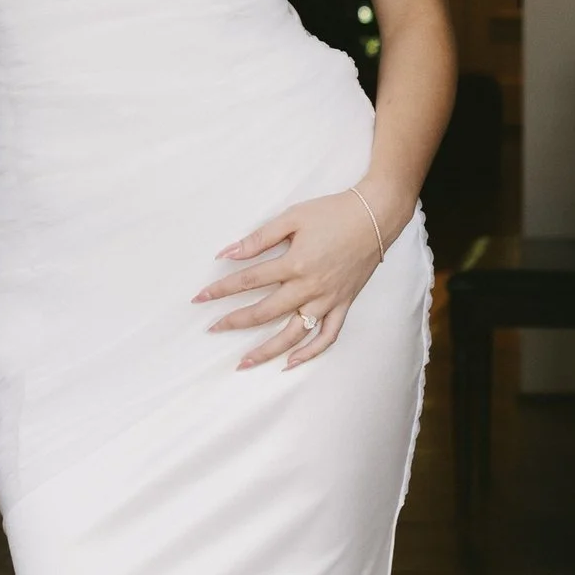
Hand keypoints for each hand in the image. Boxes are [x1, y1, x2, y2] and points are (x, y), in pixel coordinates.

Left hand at [196, 186, 394, 370]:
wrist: (376, 216)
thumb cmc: (333, 212)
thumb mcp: (293, 217)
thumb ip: (259, 238)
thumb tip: (228, 254)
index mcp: (294, 263)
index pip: (248, 281)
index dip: (221, 290)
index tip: (199, 298)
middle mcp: (309, 287)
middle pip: (264, 312)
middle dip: (234, 322)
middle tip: (212, 329)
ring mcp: (327, 299)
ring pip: (293, 334)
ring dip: (267, 351)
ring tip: (244, 362)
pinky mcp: (343, 304)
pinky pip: (327, 336)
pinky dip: (310, 353)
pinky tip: (290, 362)